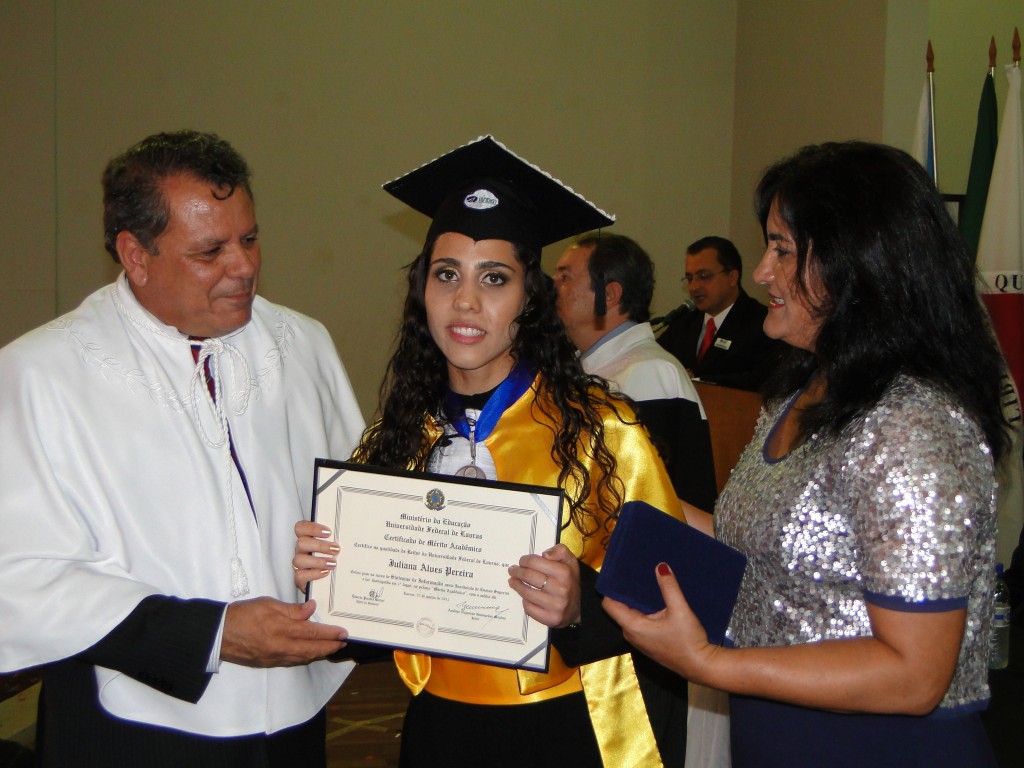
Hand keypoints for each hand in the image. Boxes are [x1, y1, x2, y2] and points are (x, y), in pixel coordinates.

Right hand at [221, 597, 346, 666]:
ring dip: (319, 653)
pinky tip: (311, 653)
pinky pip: (292, 661)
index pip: (311, 632)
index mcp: (280, 629)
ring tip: (331, 648)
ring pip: (303, 658)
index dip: (329, 634)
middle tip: (343, 643)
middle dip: (329, 647)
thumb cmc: (242, 614)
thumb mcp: (267, 604)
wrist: (218, 634)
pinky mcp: (268, 663)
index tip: (343, 633)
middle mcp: (280, 647)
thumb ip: (291, 609)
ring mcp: (274, 657)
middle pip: (311, 649)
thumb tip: (311, 609)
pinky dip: (305, 657)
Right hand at [293, 520, 338, 589]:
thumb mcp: (335, 547)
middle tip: (336, 549)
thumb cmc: (333, 559)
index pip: (301, 528)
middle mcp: (302, 550)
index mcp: (308, 539)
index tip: (329, 532)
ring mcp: (300, 564)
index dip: (312, 528)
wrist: (330, 581)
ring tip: (333, 563)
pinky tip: (325, 572)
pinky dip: (314, 573)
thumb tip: (353, 532)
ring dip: (318, 561)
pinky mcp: (300, 578)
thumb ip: (338, 539)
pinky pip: (300, 575)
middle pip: (301, 543)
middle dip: (320, 546)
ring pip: (299, 559)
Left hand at [507, 544, 580, 627]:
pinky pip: (529, 608)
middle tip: (512, 570)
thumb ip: (560, 551)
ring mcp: (556, 605)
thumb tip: (545, 554)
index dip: (525, 560)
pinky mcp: (551, 618)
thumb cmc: (570, 581)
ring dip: (516, 585)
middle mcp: (561, 589)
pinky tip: (525, 597)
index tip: (521, 561)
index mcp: (564, 572)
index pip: (535, 562)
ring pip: (526, 593)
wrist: (580, 608)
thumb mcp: (570, 562)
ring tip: (513, 582)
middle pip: (528, 576)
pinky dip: (524, 601)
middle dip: (517, 572)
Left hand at [602, 562, 720, 682]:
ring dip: (635, 602)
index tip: (618, 573)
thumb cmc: (688, 640)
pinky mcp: (648, 642)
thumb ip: (669, 587)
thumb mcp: (680, 610)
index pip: (609, 604)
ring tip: (644, 582)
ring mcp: (639, 640)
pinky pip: (639, 622)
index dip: (611, 589)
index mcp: (633, 626)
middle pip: (619, 608)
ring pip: (630, 615)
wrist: (700, 666)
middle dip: (625, 592)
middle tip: (633, 573)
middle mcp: (631, 634)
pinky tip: (654, 600)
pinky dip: (643, 611)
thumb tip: (660, 566)